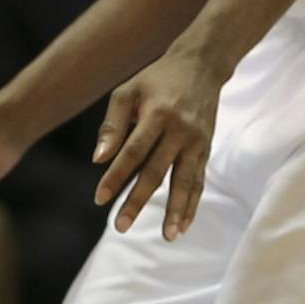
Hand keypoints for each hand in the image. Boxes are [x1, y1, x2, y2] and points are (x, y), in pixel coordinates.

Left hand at [92, 42, 224, 240]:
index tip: (99, 199)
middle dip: (138, 201)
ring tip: (166, 237)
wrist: (201, 66)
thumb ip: (112, 124)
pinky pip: (199, 181)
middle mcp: (180, 131)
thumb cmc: (155, 79)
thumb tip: (98, 159)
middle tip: (119, 226)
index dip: (116, 177)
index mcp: (157, 115)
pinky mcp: (206, 149)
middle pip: (157, 172)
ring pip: (185, 182)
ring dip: (175, 211)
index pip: (132, 152)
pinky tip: (183, 226)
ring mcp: (197, 142)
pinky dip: (192, 204)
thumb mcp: (127, 91)